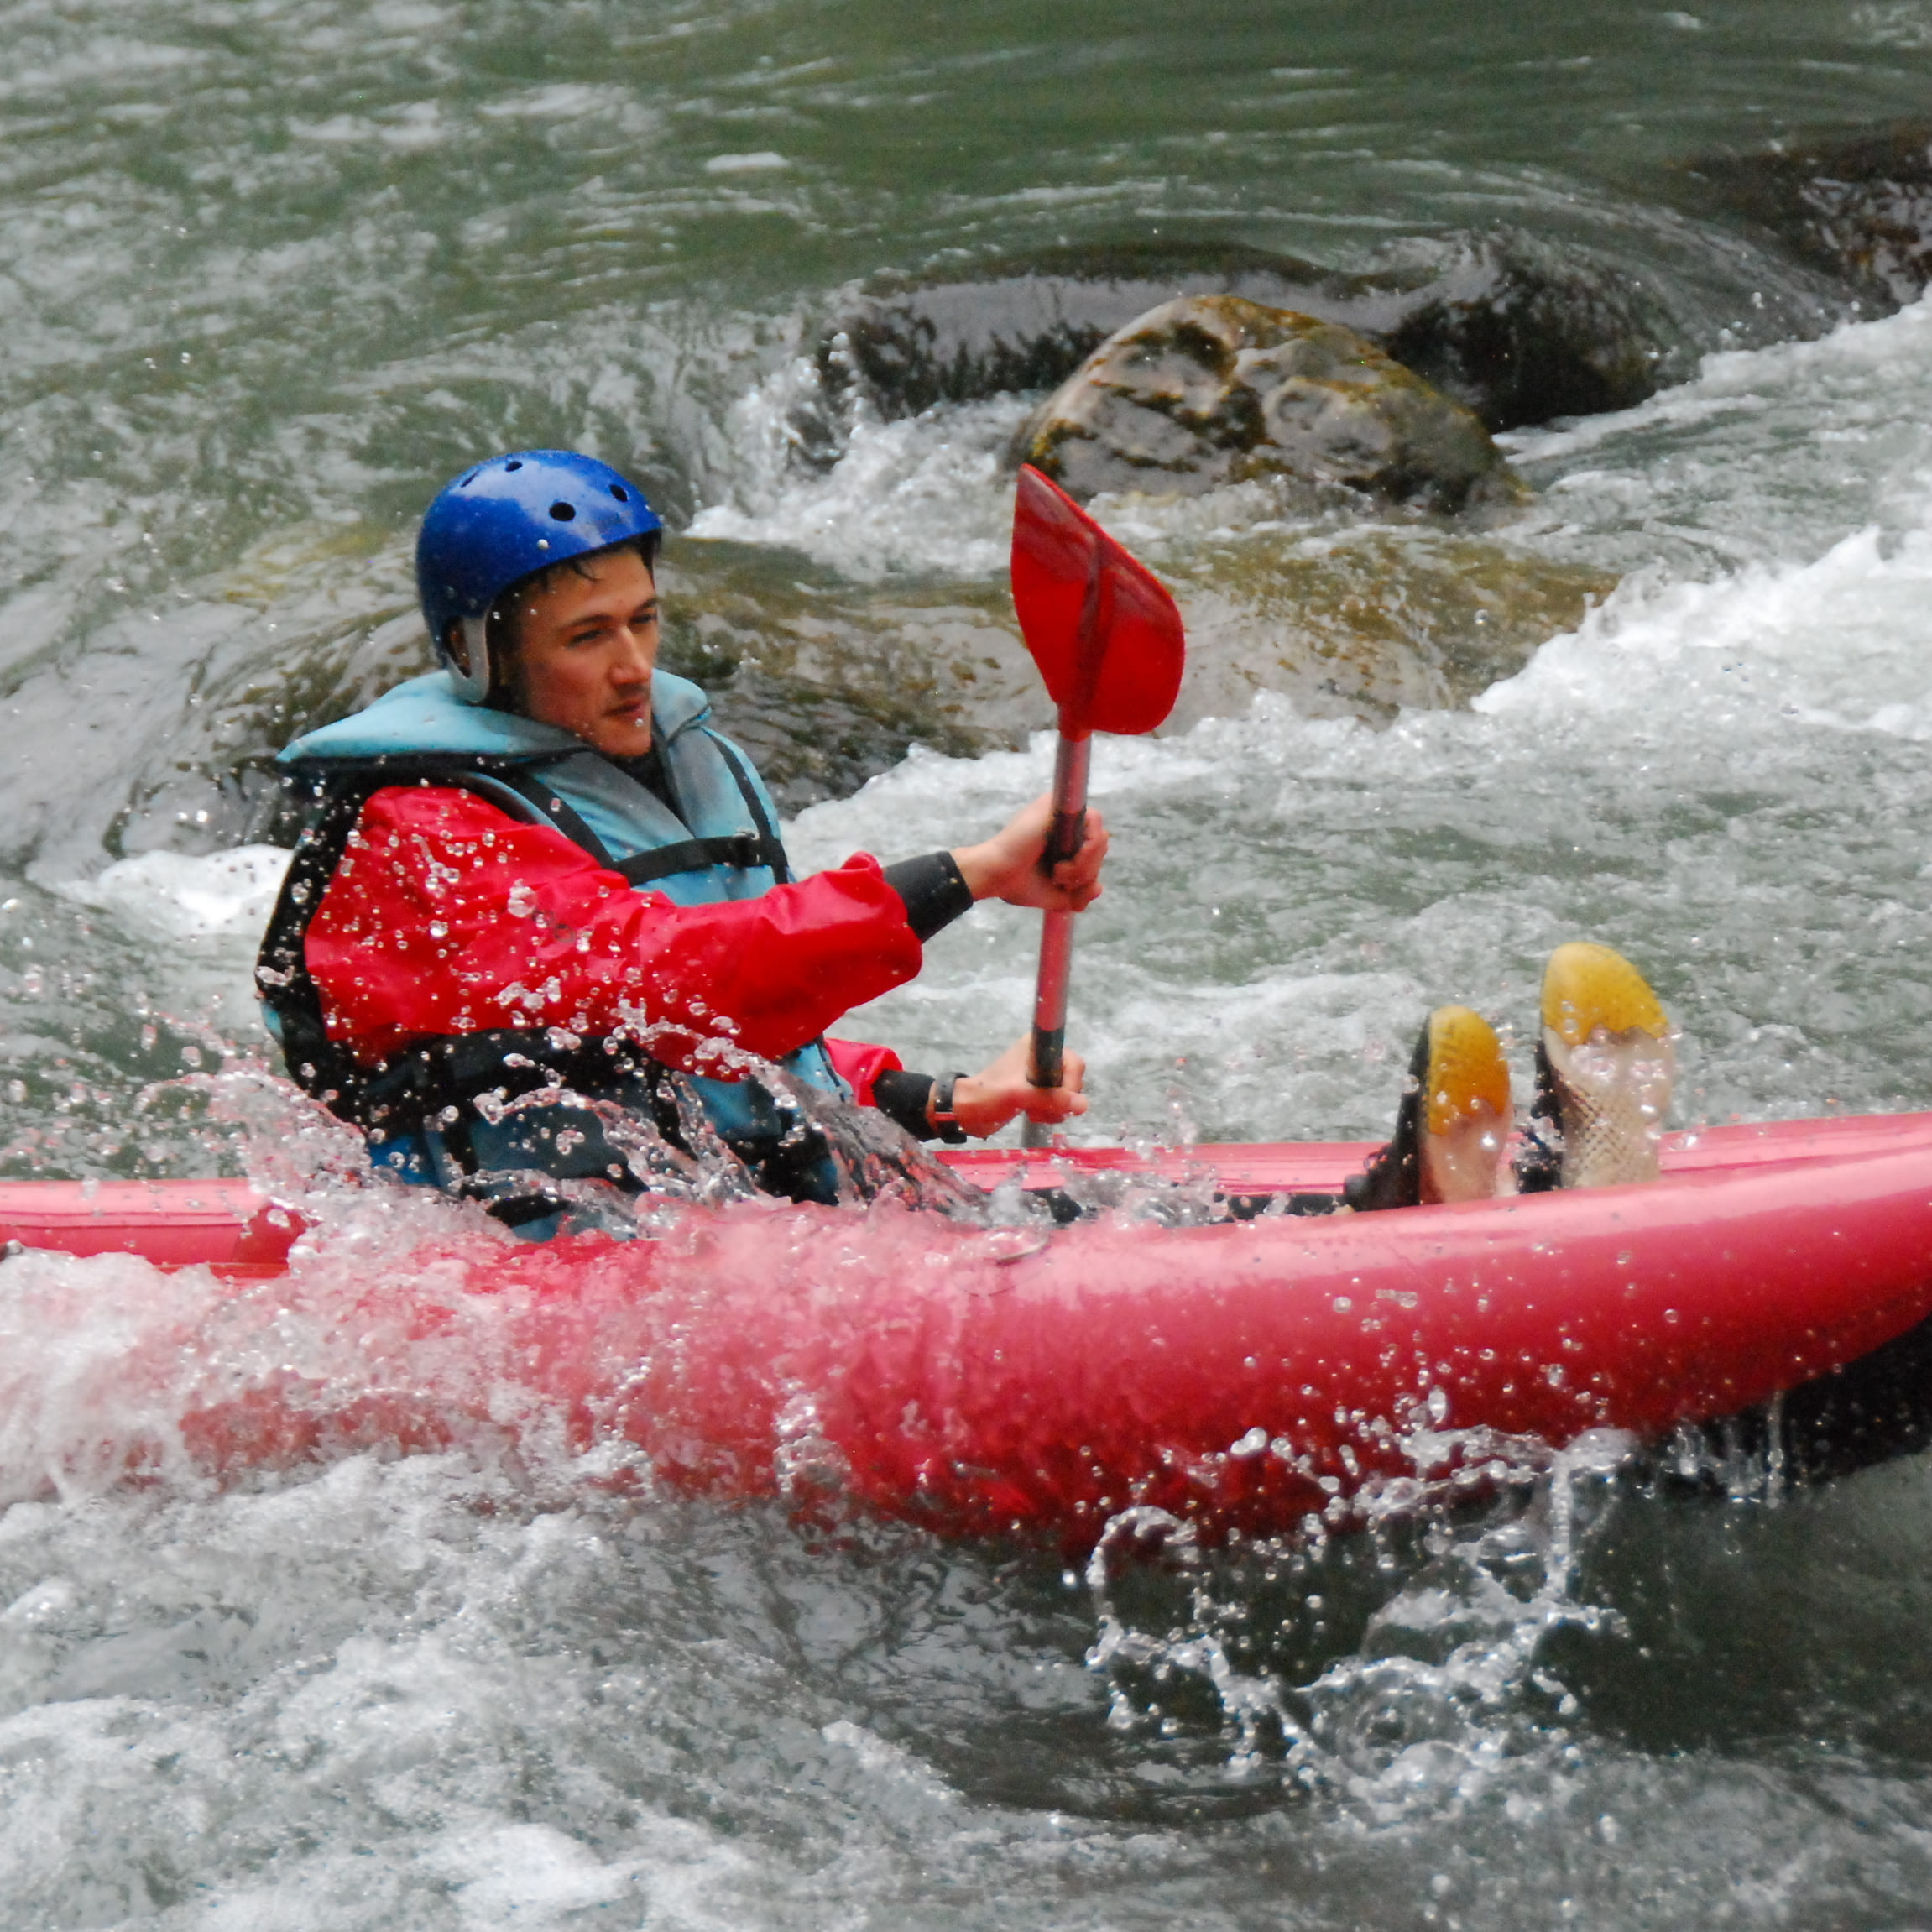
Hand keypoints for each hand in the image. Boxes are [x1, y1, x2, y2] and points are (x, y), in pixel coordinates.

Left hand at [933, 1035, 1087, 1139]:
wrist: (966, 1112)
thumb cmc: (988, 1096)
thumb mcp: (1020, 1095)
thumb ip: (1052, 1098)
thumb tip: (1083, 1105)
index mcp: (1036, 1048)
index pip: (1073, 1061)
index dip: (1072, 1081)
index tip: (1062, 1098)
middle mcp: (1041, 1059)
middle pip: (1072, 1080)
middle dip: (1062, 1099)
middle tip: (1042, 1107)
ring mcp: (1039, 1077)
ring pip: (1066, 1095)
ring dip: (1055, 1109)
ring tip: (1034, 1113)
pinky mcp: (1036, 1093)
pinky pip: (1057, 1104)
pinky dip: (1049, 1113)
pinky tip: (1032, 1115)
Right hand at [950, 793, 1108, 912]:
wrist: (997, 876)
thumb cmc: (1018, 884)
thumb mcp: (1057, 896)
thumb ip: (1080, 895)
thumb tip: (1098, 888)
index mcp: (1061, 838)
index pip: (1095, 850)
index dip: (1088, 871)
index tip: (1067, 887)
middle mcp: (1062, 821)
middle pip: (1101, 845)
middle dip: (1087, 872)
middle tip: (1060, 881)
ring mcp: (1059, 811)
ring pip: (1100, 837)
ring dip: (1084, 866)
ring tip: (1058, 875)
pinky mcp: (1057, 804)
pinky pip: (1094, 822)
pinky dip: (1086, 852)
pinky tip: (1062, 866)